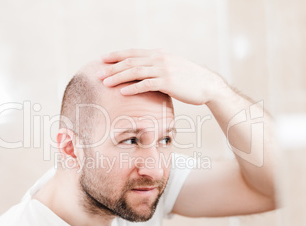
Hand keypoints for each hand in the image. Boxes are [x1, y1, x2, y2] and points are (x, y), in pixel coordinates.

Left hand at [97, 49, 228, 105]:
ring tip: (104, 82)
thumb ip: (157, 65)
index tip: (102, 59)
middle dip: (112, 67)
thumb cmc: (188, 79)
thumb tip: (144, 68)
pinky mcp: (168, 82)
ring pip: (135, 71)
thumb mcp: (172, 66)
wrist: (207, 85)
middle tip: (98, 73)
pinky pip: (146, 84)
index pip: (133, 52)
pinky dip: (133, 87)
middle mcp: (159, 59)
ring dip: (118, 77)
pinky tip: (122, 92)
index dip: (116, 55)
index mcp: (158, 54)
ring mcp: (164, 70)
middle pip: (130, 61)